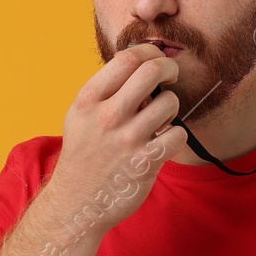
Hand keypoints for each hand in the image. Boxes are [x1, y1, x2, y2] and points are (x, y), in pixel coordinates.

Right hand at [48, 43, 188, 232]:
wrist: (77, 202)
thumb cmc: (84, 154)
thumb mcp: (81, 115)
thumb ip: (106, 89)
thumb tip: (143, 62)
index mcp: (88, 100)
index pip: (127, 59)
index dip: (150, 52)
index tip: (156, 60)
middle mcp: (106, 117)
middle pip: (152, 71)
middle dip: (170, 69)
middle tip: (170, 77)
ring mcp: (127, 140)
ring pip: (170, 102)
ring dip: (171, 107)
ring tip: (160, 119)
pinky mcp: (144, 164)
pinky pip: (178, 135)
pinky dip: (176, 136)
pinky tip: (164, 142)